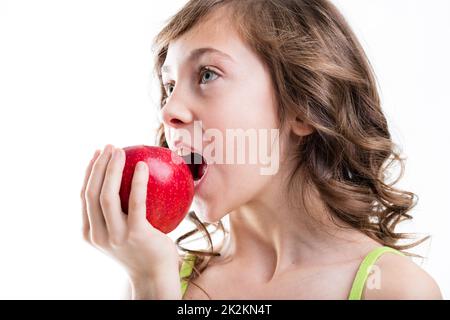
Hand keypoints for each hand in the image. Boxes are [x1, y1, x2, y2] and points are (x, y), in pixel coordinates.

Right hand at [80, 144, 181, 298]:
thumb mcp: (121, 235)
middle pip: (91, 193)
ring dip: (112, 169)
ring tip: (121, 151)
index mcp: (90, 233)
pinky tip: (143, 166)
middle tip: (110, 146)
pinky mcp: (136, 234)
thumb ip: (117, 215)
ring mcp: (116, 236)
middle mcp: (99, 235)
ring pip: (107, 196)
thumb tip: (125, 182)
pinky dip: (138, 181)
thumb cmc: (142, 251)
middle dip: (98, 166)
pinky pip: (136, 202)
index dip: (89, 172)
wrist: (155, 277)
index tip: (97, 154)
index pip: (85, 196)